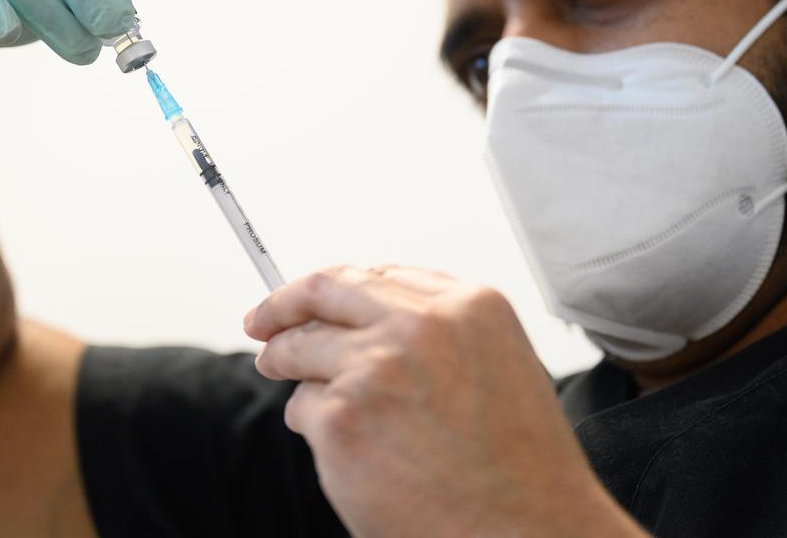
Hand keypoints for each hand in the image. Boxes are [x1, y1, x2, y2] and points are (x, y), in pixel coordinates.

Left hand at [245, 265, 646, 537]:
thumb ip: (442, 332)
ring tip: (280, 374)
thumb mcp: (502, 367)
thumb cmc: (519, 466)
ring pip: (302, 348)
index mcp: (468, 305)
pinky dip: (313, 426)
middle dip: (284, 303)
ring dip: (286, 362)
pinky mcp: (340, 418)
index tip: (318, 298)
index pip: (381, 274)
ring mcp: (375, 367)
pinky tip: (350, 452)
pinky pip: (303, 407)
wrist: (525, 530)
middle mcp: (420, 324)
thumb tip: (369, 318)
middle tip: (261, 318)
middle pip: (327, 289)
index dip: (341, 288)